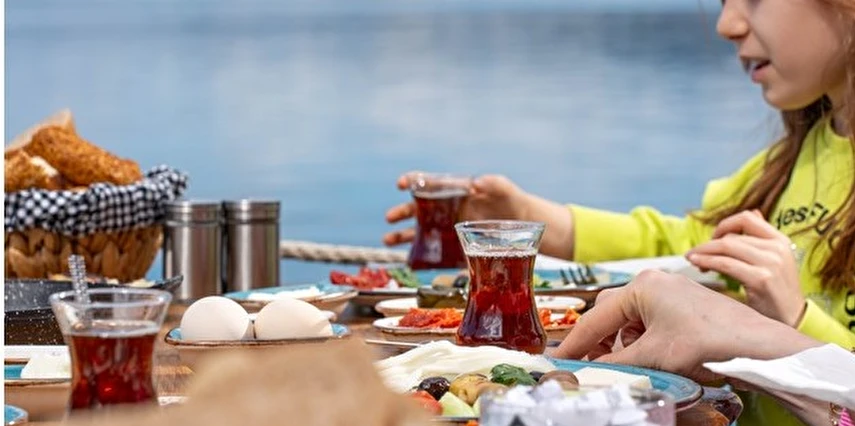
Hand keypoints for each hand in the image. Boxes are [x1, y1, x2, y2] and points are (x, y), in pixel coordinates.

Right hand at [383, 173, 528, 245]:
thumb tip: (476, 182)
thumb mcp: (505, 189)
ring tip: (387, 240)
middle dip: (402, 211)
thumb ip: (493, 183)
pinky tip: (410, 260)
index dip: (414, 181)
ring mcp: (450, 226)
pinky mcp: (456, 244)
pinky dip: (421, 254)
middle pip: (419, 208)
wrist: (523, 223)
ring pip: (421, 230)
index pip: (430, 183)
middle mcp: (448, 207)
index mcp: (455, 190)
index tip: (401, 184)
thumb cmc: (512, 200)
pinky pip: (435, 249)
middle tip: (390, 217)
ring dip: (403, 234)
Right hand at [550, 270, 819, 383]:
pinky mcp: (686, 304)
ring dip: (624, 343)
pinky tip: (649, 356)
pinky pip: (652, 320)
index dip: (576, 342)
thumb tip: (589, 369)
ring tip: (628, 364)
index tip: (560, 358)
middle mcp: (655, 282)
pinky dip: (644, 339)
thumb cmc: (707, 342)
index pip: (596, 317)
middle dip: (600, 341)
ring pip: (632, 318)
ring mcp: (672, 291)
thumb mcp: (652, 356)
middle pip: (611, 313)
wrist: (756, 346)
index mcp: (641, 287)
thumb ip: (615, 362)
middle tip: (591, 364)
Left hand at [686, 210, 804, 326]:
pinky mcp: (761, 279)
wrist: (793, 320)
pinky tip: (699, 264)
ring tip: (693, 260)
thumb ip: (762, 239)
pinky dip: (707, 261)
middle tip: (695, 254)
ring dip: (703, 252)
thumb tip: (753, 212)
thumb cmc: (777, 292)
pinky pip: (725, 264)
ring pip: (726, 246)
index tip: (713, 238)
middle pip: (731, 236)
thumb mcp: (775, 260)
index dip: (724, 225)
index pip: (747, 218)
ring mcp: (771, 263)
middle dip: (708, 244)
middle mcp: (777, 248)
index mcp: (780, 240)